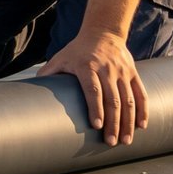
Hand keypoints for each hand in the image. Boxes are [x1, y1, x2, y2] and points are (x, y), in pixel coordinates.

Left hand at [38, 31, 147, 145]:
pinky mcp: (133, 73)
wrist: (103, 31)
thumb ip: (48, 74)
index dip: (95, 107)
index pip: (93, 89)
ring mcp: (122, 72)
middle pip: (112, 99)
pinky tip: (142, 126)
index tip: (97, 125)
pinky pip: (141, 93)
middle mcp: (106, 69)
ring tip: (125, 141)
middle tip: (111, 142)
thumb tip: (29, 93)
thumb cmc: (77, 50)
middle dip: (113, 123)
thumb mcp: (60, 58)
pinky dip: (143, 110)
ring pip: (129, 100)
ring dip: (128, 122)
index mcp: (86, 66)